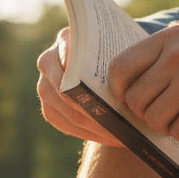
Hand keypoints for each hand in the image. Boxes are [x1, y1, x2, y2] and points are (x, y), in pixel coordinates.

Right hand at [35, 28, 122, 144]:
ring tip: (121, 136)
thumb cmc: (115, 47)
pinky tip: (111, 137)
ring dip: (94, 128)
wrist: (103, 54)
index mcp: (64, 40)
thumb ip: (120, 56)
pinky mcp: (49, 107)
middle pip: (66, 96)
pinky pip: (65, 125)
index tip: (118, 103)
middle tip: (122, 127)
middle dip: (95, 114)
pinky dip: (89, 134)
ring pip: (65, 114)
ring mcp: (45, 86)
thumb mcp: (120, 44)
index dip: (93, 90)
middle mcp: (48, 62)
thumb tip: (134, 83)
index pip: (72, 67)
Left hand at [108, 23, 178, 142]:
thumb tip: (121, 86)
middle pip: (134, 99)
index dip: (118, 90)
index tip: (128, 100)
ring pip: (153, 118)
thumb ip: (164, 56)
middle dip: (145, 113)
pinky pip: (177, 132)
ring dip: (167, 126)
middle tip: (167, 113)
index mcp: (171, 37)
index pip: (119, 67)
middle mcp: (177, 56)